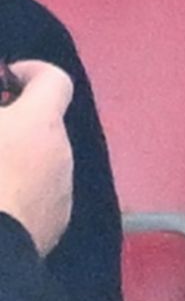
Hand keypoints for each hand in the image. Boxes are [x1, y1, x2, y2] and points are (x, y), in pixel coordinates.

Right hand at [0, 60, 74, 255]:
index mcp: (40, 122)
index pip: (55, 80)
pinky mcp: (54, 227)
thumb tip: (3, 111)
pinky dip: (18, 193)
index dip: (31, 73)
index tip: (4, 81)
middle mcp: (62, 154)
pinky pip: (38, 197)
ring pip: (42, 163)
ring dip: (16, 159)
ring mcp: (62, 194)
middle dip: (14, 122)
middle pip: (45, 125)